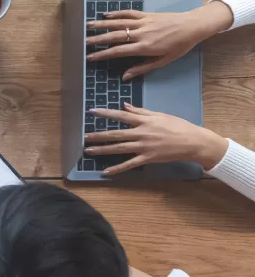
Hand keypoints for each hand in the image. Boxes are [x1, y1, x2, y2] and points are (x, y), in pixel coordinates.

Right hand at [86, 2, 232, 78]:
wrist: (192, 26)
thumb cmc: (180, 46)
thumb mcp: (163, 61)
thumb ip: (143, 68)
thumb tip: (125, 76)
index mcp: (145, 47)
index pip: (118, 51)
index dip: (103, 54)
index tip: (90, 57)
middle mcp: (141, 34)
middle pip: (114, 36)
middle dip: (97, 39)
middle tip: (83, 42)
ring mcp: (143, 22)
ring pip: (118, 23)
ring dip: (102, 24)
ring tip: (88, 25)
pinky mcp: (146, 15)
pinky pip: (128, 13)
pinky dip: (116, 13)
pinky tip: (106, 15)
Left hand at [86, 104, 229, 174]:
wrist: (194, 142)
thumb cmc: (178, 126)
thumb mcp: (160, 115)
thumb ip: (140, 111)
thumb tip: (125, 105)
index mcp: (144, 121)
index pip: (121, 116)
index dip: (106, 113)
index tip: (92, 111)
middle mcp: (141, 133)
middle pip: (116, 134)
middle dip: (99, 135)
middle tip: (84, 137)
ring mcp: (144, 147)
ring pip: (119, 148)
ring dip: (103, 150)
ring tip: (88, 151)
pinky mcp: (148, 158)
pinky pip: (129, 164)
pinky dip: (117, 168)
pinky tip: (105, 171)